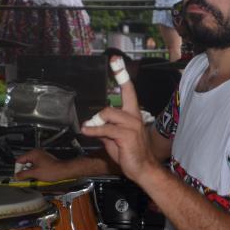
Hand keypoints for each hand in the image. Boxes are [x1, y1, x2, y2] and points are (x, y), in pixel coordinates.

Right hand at [14, 149, 62, 181]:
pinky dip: (35, 171)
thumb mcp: (35, 173)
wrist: (64, 171)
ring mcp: (41, 157)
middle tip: (24, 178)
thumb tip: (16, 176)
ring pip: (30, 165)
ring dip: (30, 172)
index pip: (19, 160)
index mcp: (33, 154)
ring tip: (31, 178)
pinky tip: (37, 177)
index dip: (18, 169)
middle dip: (24, 171)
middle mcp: (37, 153)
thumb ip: (24, 174)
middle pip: (25, 162)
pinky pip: (36, 166)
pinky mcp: (45, 161)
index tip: (18, 176)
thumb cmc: (51, 171)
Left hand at [80, 56, 157, 182]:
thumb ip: (104, 127)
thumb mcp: (113, 137)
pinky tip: (86, 131)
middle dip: (121, 75)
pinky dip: (93, 130)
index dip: (123, 74)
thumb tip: (90, 123)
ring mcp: (132, 125)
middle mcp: (134, 116)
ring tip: (88, 128)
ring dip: (96, 121)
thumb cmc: (129, 153)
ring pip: (109, 112)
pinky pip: (106, 128)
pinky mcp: (126, 135)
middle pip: (126, 92)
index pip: (129, 90)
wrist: (143, 169)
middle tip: (114, 60)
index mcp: (132, 114)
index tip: (117, 60)